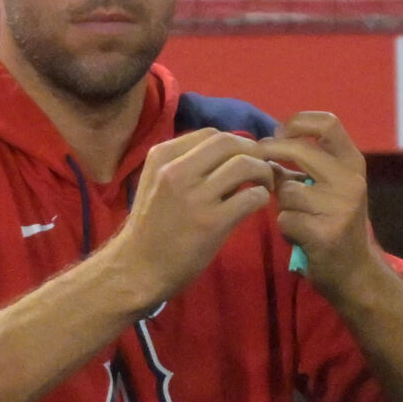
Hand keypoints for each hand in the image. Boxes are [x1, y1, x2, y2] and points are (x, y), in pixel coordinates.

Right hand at [105, 128, 279, 308]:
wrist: (137, 268)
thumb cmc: (150, 227)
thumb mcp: (157, 183)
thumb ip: (186, 164)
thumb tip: (230, 156)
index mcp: (162, 156)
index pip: (211, 133)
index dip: (235, 143)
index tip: (243, 157)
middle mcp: (176, 170)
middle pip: (230, 142)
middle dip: (253, 152)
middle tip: (261, 168)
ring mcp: (194, 196)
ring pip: (244, 165)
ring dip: (264, 172)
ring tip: (265, 185)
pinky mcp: (211, 222)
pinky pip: (251, 197)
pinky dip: (262, 197)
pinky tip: (258, 204)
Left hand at [260, 112, 373, 292]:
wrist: (354, 272)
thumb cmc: (333, 224)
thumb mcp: (329, 188)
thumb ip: (304, 166)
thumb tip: (265, 145)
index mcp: (353, 163)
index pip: (328, 123)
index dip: (297, 121)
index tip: (277, 132)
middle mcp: (352, 180)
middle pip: (300, 149)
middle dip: (271, 152)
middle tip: (257, 160)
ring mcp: (341, 207)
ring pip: (287, 190)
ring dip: (281, 204)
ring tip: (295, 217)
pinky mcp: (326, 233)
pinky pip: (286, 219)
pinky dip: (285, 228)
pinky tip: (298, 237)